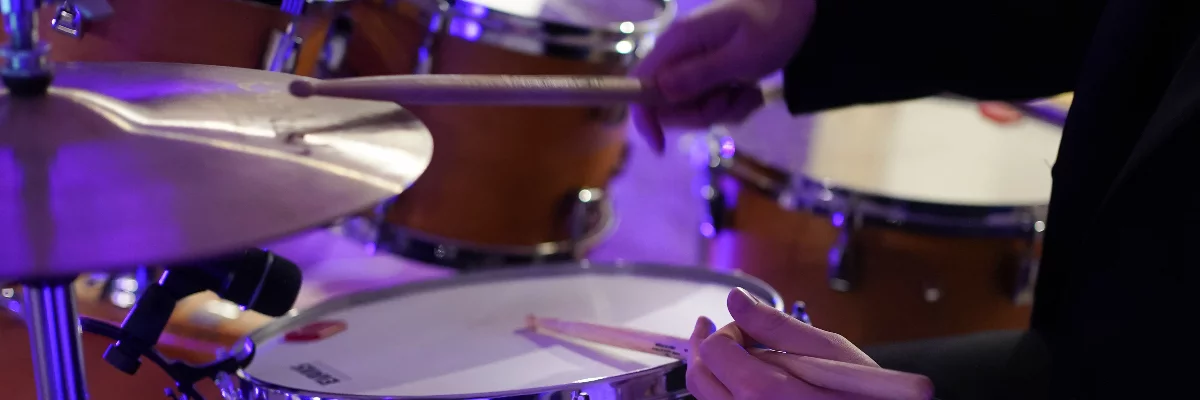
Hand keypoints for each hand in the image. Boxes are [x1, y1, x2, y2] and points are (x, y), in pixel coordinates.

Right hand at [631, 0, 816, 152]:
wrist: (798, 9)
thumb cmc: (774, 25)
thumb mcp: (743, 56)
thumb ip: (701, 74)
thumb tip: (659, 92)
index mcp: (678, 43)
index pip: (638, 84)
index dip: (642, 117)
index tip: (661, 146)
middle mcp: (678, 54)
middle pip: (668, 106)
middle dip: (702, 113)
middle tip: (732, 97)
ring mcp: (694, 65)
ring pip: (693, 109)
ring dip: (724, 110)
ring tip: (749, 89)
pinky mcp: (709, 74)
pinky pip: (711, 104)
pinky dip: (734, 105)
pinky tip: (753, 90)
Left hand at [686, 288, 933, 399]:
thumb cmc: (864, 396)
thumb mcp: (829, 352)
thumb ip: (777, 326)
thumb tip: (737, 298)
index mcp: (763, 391)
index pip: (715, 349)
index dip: (730, 330)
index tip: (751, 329)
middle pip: (700, 376)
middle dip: (712, 347)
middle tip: (727, 331)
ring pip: (706, 397)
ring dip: (713, 370)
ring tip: (730, 351)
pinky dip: (723, 392)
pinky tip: (740, 379)